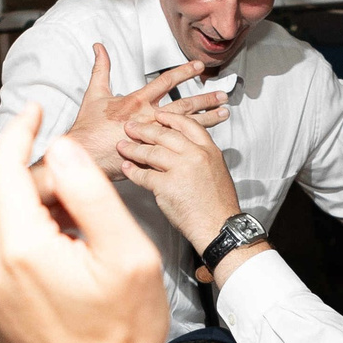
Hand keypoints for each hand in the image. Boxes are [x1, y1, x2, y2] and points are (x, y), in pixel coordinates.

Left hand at [0, 107, 169, 342]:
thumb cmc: (124, 333)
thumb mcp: (127, 254)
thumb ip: (90, 194)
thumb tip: (61, 149)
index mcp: (22, 248)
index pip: (4, 167)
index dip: (19, 132)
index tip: (36, 112)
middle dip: (30, 178)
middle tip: (76, 191)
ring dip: (23, 208)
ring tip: (71, 225)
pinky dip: (16, 238)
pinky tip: (56, 254)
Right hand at [62, 44, 224, 179]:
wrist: (84, 156)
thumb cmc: (88, 127)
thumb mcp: (94, 93)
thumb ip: (101, 69)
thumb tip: (98, 46)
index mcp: (137, 101)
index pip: (166, 81)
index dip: (184, 72)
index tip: (200, 66)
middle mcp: (149, 117)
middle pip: (184, 106)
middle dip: (205, 99)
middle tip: (223, 95)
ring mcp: (153, 138)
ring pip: (186, 127)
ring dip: (207, 120)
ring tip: (224, 114)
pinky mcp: (153, 155)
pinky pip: (178, 149)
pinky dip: (194, 145)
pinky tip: (208, 142)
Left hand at [118, 105, 243, 247]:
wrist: (220, 227)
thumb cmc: (218, 207)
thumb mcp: (216, 172)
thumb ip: (200, 158)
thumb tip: (183, 152)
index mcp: (209, 151)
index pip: (187, 125)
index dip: (170, 118)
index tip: (158, 115)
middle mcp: (196, 156)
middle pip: (165, 135)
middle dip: (145, 129)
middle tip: (132, 127)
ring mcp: (181, 169)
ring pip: (151, 152)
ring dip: (133, 149)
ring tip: (122, 146)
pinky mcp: (167, 186)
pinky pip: (144, 175)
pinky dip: (132, 171)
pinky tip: (127, 168)